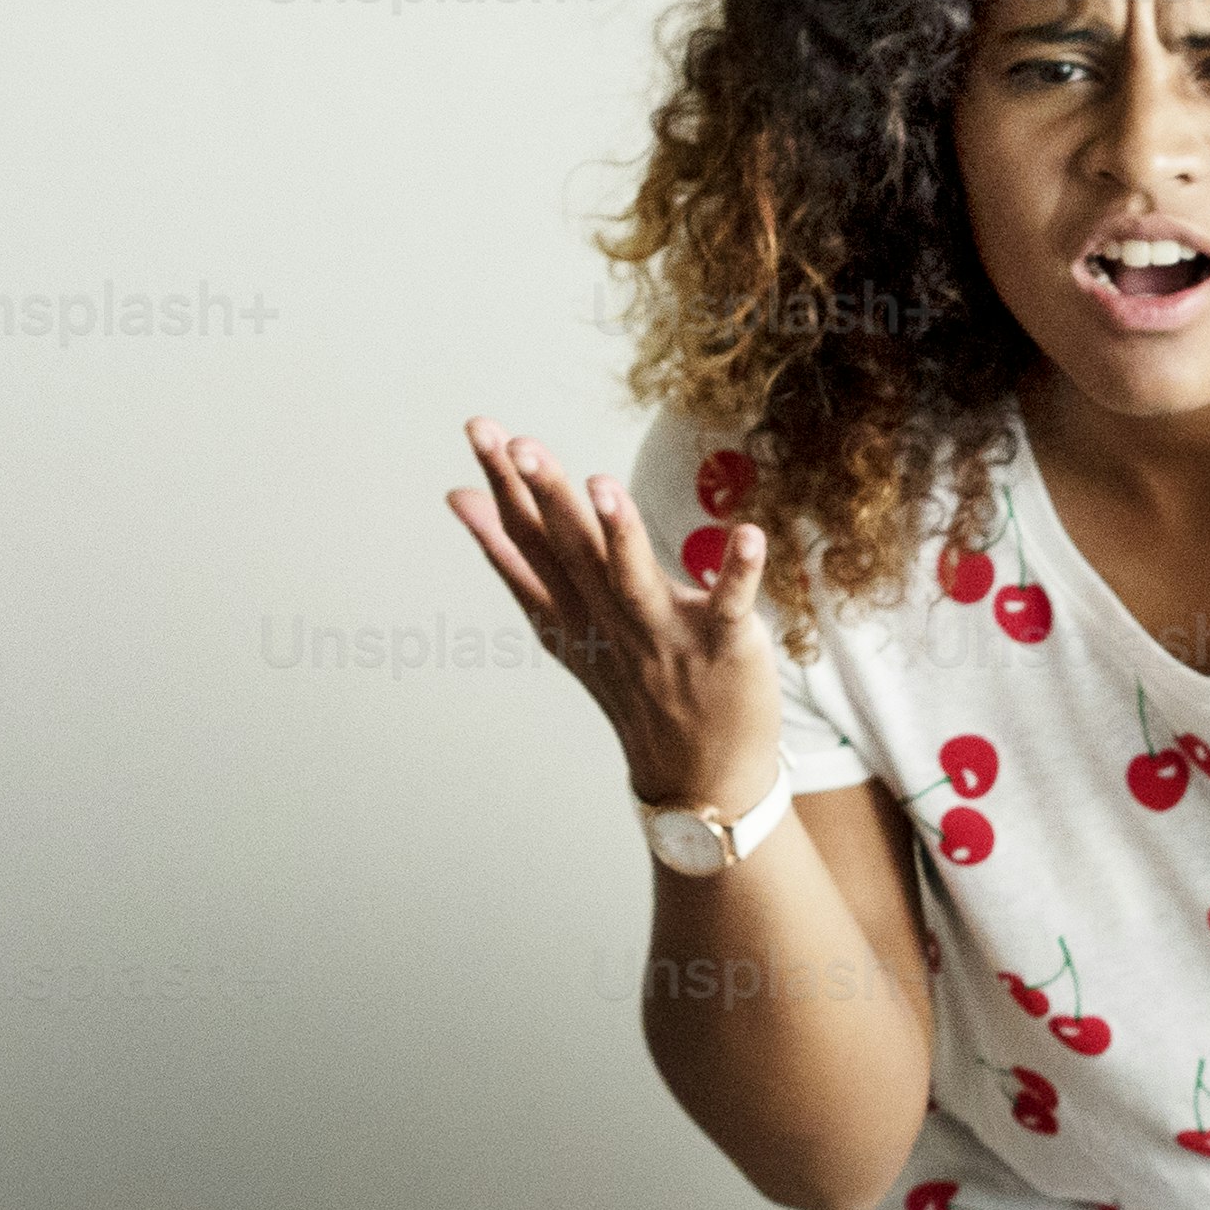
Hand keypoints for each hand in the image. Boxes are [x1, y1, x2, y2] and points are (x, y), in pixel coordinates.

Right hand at [449, 421, 785, 820]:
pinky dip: (739, 574)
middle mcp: (610, 621)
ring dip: (619, 534)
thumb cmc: (631, 684)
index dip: (505, 487)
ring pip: (634, 580)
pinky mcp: (722, 649)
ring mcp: (665, 637)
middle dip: (544, 496)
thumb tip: (459, 494)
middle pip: (572, 552)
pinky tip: (750, 535)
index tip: (479, 432)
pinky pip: (730, 607)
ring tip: (600, 484)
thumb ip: (515, 558)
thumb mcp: (562, 621)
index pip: (530, 541)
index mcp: (571, 610)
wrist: (697, 777)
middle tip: (516, 443)